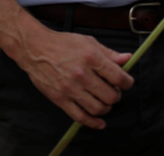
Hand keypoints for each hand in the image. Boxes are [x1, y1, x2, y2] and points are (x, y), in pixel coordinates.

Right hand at [14, 24, 133, 129]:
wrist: (35, 49)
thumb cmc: (62, 43)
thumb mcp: (88, 42)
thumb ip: (109, 53)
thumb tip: (127, 58)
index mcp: (91, 58)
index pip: (118, 77)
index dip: (127, 82)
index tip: (127, 83)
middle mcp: (82, 74)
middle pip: (110, 96)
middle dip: (116, 95)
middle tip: (113, 91)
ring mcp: (70, 89)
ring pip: (98, 108)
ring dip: (106, 108)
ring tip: (104, 101)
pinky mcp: (60, 99)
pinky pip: (80, 117)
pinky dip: (93, 122)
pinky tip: (99, 122)